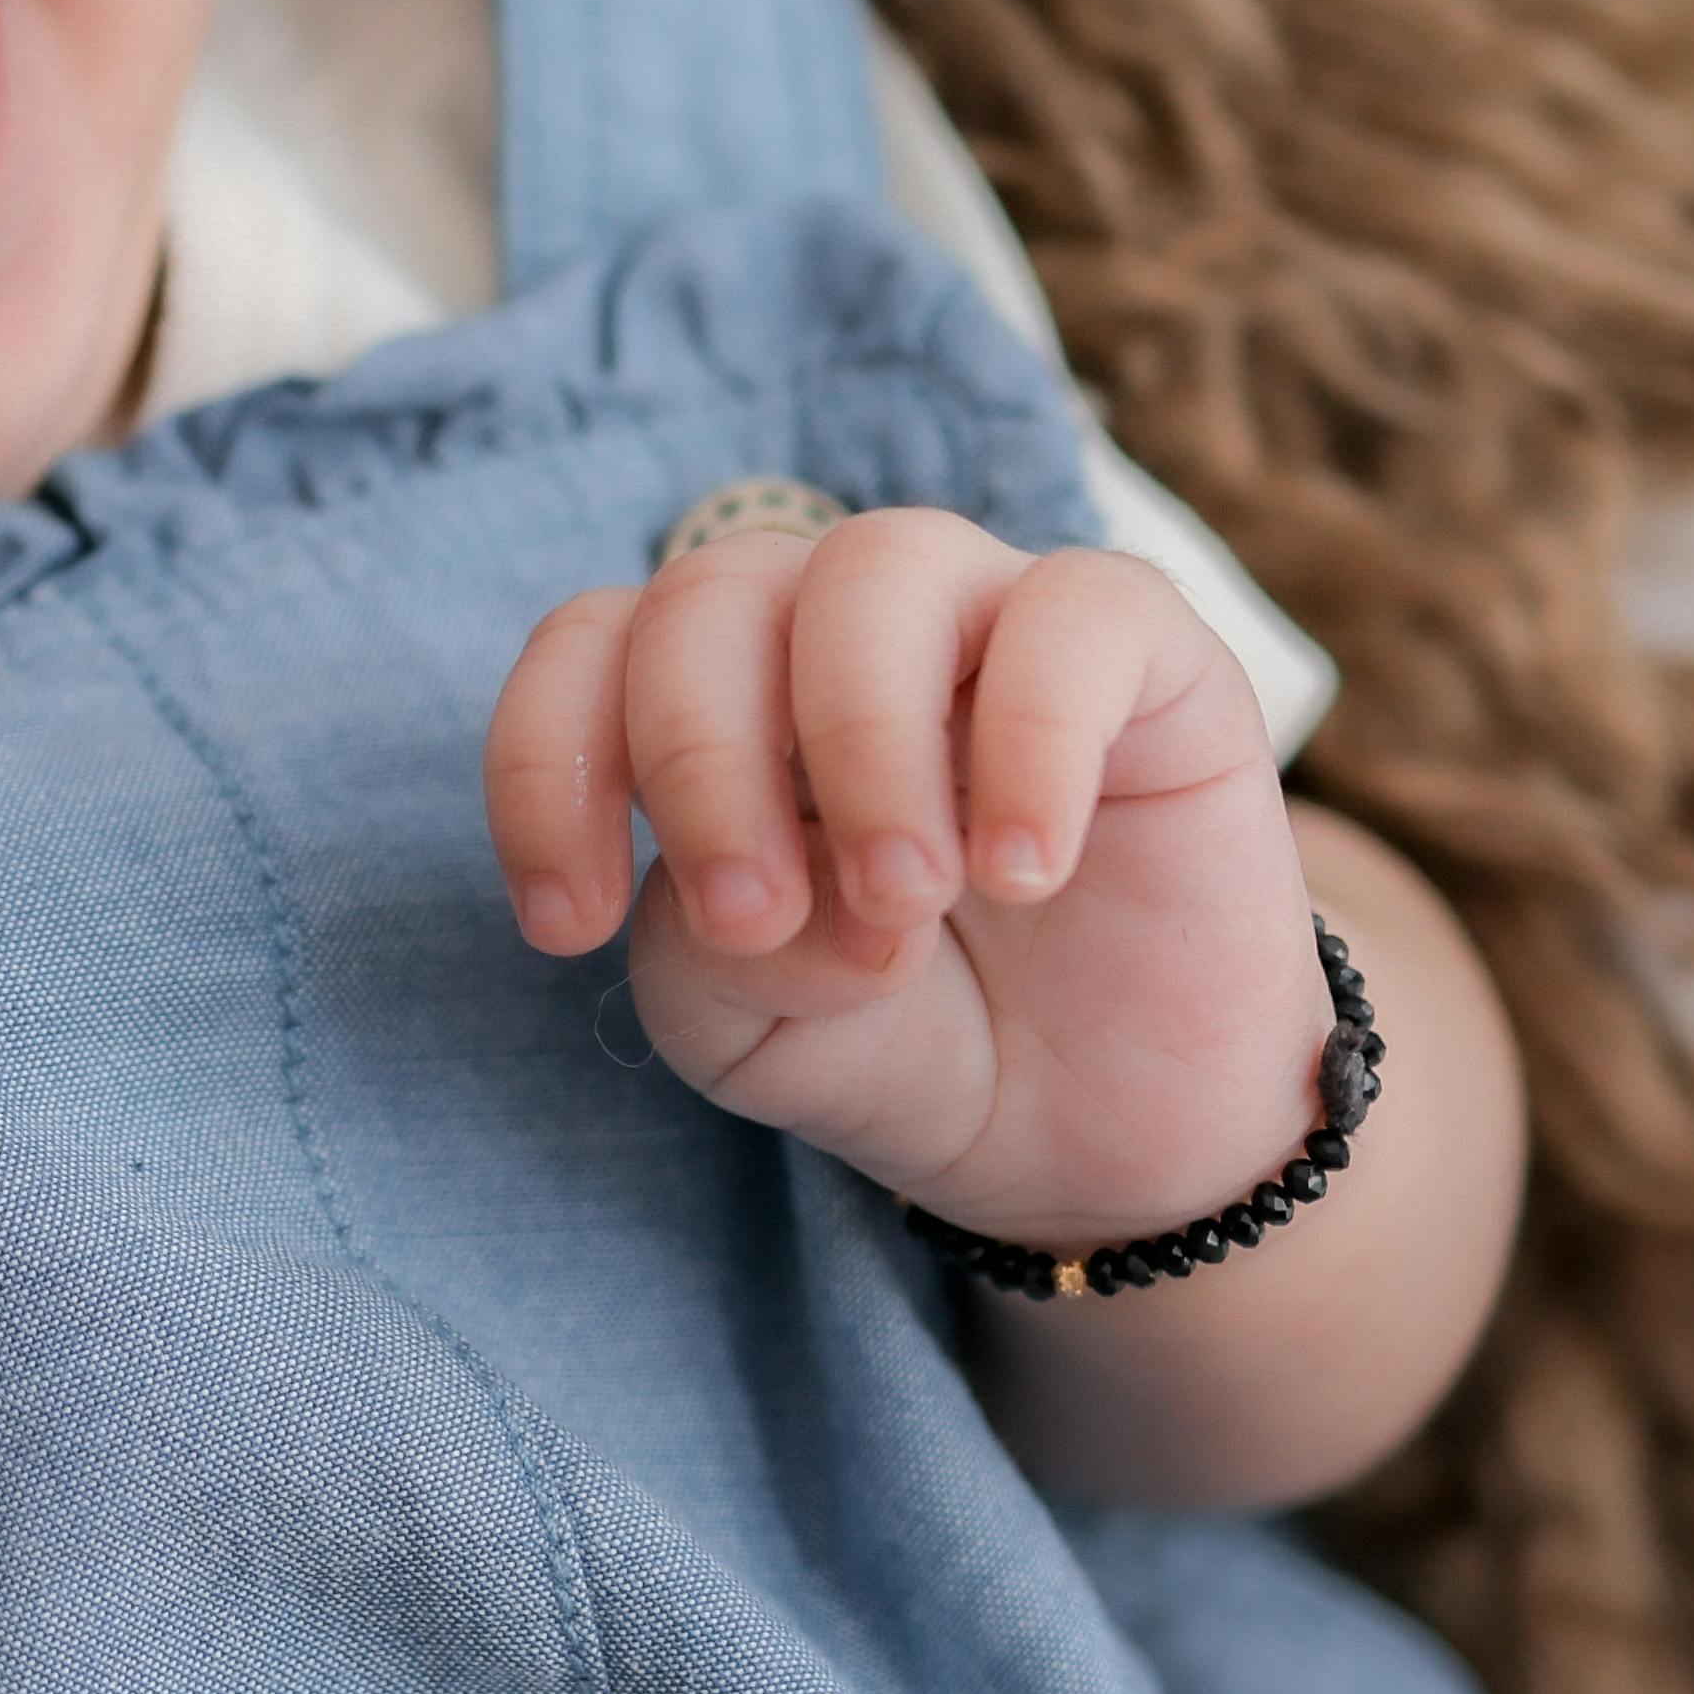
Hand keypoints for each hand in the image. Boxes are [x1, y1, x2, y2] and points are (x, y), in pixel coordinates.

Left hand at [481, 511, 1318, 1247]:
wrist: (1100, 1129)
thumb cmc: (901, 1041)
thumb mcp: (750, 1033)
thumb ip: (710, 964)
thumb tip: (801, 903)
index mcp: (712, 694)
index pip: (589, 645)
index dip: (550, 763)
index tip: (570, 926)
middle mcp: (835, 627)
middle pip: (711, 593)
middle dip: (702, 758)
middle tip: (756, 919)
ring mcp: (989, 619)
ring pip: (878, 564)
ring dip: (860, 736)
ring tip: (904, 899)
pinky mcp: (1143, 654)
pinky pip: (1076, 615)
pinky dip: (1033, 738)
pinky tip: (1022, 873)